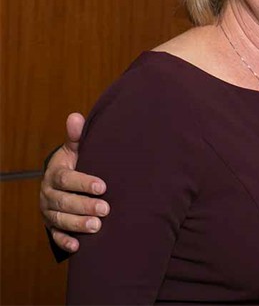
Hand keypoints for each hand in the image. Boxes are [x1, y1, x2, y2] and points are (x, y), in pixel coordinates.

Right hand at [38, 113, 109, 252]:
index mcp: (55, 174)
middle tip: (105, 209)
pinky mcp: (52, 226)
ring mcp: (49, 211)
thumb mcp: (75, 149)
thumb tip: (75, 116)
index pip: (66, 179)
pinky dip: (65, 241)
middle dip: (84, 206)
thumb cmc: (76, 163)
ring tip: (97, 226)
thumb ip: (76, 136)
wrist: (64, 182)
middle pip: (63, 202)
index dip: (83, 183)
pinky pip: (55, 236)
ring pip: (60, 220)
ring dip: (77, 224)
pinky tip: (78, 246)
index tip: (103, 186)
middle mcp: (48, 194)